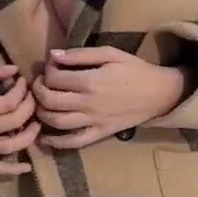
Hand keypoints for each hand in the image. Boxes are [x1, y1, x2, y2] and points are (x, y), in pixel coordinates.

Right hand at [0, 62, 39, 176]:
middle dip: (28, 107)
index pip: (8, 103)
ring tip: (36, 124)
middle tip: (30, 96)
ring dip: (28, 136)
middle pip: (13, 122)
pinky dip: (11, 170)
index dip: (21, 91)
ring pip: (9, 147)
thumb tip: (15, 70)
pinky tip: (27, 167)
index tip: (22, 81)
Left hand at [32, 46, 184, 149]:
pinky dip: (56, 142)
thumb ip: (80, 54)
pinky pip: (74, 142)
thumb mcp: (110, 54)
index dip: (46, 72)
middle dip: (38, 92)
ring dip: (41, 113)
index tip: (49, 68)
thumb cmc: (134, 70)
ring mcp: (94, 121)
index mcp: (90, 81)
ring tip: (40, 104)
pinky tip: (44, 138)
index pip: (54, 79)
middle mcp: (89, 103)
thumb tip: (53, 56)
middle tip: (39, 85)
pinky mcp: (100, 133)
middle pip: (50, 101)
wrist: (160, 93)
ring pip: (57, 122)